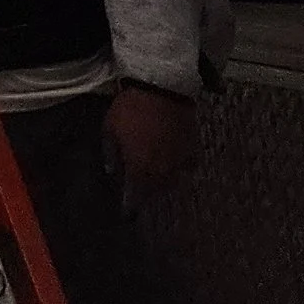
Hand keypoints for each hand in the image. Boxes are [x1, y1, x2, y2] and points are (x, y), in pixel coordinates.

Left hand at [103, 84, 196, 209]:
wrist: (162, 88)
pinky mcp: (193, 148)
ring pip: (172, 181)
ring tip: (154, 178)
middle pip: (155, 192)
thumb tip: (111, 172)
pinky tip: (174, 162)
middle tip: (139, 191)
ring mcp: (180, 161)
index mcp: (140, 168)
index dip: (131, 208)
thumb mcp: (110, 128)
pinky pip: (187, 166)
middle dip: (146, 194)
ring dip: (162, 182)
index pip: (136, 197)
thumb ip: (110, 153)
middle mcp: (162, 171)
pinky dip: (180, 167)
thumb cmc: (130, 108)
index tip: (127, 215)